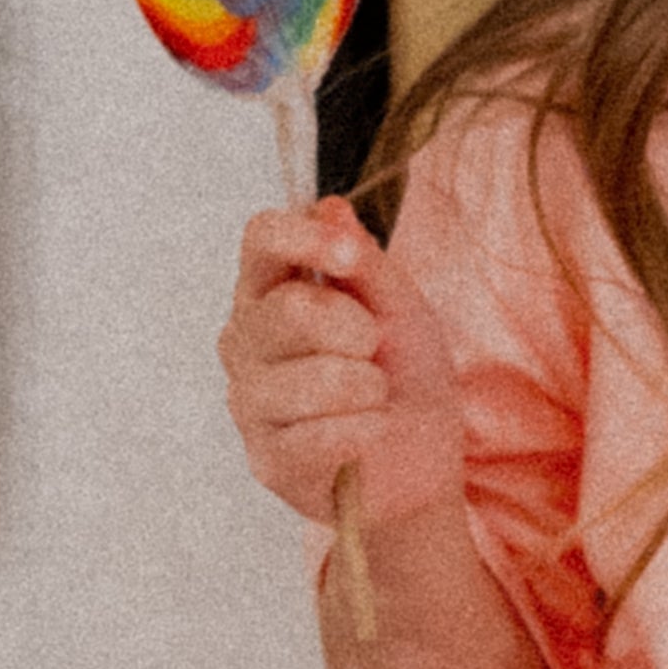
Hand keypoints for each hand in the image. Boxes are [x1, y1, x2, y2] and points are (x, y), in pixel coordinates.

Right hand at [219, 198, 467, 538]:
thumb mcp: (399, 304)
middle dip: (354, 328)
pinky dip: (363, 430)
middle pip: (286, 310)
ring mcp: (250, 402)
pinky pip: (316, 436)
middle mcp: (245, 340)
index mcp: (272, 288)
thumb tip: (331, 208)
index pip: (260, 240)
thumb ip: (363, 260)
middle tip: (375, 346)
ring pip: (302, 379)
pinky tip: (373, 430)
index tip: (350, 258)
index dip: (303, 240)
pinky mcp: (267, 460)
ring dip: (364, 385)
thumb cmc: (404, 371)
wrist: (422, 456)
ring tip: (376, 393)